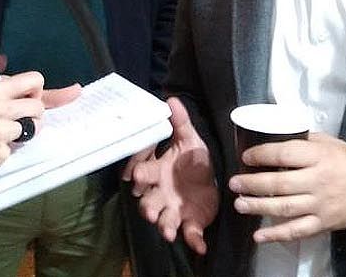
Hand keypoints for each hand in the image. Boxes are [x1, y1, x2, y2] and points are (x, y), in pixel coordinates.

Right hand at [0, 72, 49, 176]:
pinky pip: (15, 149)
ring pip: (30, 130)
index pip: (35, 80)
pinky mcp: (1, 153)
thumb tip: (33, 89)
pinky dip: (6, 149)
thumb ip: (6, 91)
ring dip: (20, 133)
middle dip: (33, 114)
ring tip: (0, 133)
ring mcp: (2, 132)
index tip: (31, 97)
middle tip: (21, 118)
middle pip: (38, 108)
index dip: (36, 90)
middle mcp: (1, 109)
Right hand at [128, 97, 217, 254]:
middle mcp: (161, 194)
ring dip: (166, 226)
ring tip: (169, 232)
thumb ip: (180, 122)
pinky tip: (200, 246)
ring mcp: (175, 210)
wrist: (209, 181)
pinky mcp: (191, 223)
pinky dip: (194, 241)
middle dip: (148, 207)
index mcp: (158, 172)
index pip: (143, 172)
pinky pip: (190, 234)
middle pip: (148, 202)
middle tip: (150, 212)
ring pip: (164, 221)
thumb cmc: (192, 160)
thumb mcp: (189, 139)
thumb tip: (171, 99)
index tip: (136, 176)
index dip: (139, 174)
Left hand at [229, 133, 345, 242]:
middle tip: (234, 183)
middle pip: (278, 183)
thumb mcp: (329, 143)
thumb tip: (277, 136)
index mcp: (318, 157)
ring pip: (283, 207)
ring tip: (240, 204)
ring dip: (258, 207)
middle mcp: (317, 181)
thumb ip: (304, 141)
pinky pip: (296, 230)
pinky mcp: (322, 222)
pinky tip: (259, 235)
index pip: (284, 153)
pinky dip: (276, 235)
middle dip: (252, 184)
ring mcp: (319, 204)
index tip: (246, 157)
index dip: (261, 155)